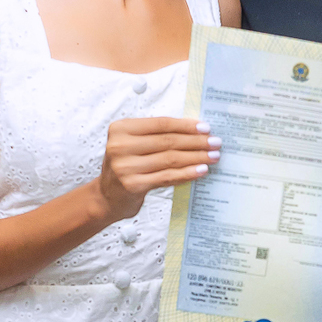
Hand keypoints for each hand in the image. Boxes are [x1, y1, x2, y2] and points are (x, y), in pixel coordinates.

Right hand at [97, 116, 219, 220]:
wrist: (107, 197)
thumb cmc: (126, 167)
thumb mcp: (132, 144)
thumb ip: (155, 135)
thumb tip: (194, 130)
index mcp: (121, 129)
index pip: (160, 124)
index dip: (185, 126)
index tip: (205, 127)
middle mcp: (120, 146)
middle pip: (167, 141)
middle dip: (195, 142)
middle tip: (215, 142)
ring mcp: (126, 166)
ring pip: (170, 159)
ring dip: (195, 157)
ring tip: (213, 156)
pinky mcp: (134, 185)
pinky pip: (167, 177)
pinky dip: (187, 173)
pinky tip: (201, 170)